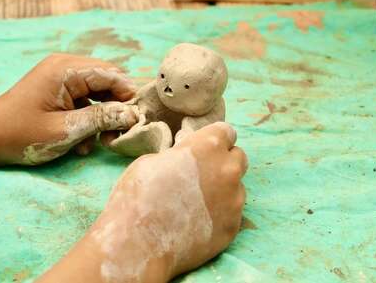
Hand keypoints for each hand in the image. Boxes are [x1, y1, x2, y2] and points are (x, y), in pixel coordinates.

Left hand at [0, 54, 138, 165]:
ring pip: (98, 92)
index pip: (111, 74)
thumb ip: (101, 118)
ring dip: (103, 116)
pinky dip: (88, 118)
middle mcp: (65, 67)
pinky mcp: (58, 90)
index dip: (128, 95)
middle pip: (107, 81)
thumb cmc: (21, 134)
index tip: (136, 120)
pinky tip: (84, 142)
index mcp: (66, 70)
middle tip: (118, 133)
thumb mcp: (65, 130)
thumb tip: (132, 114)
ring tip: (103, 141)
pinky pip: (84, 100)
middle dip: (116, 107)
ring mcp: (61, 77)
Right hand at [38, 122, 247, 282]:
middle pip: (238, 156)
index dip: (213, 138)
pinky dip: (220, 212)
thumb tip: (187, 159)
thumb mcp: (152, 160)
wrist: (137, 244)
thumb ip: (179, 155)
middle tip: (201, 172)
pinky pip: (233, 212)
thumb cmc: (137, 195)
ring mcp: (234, 201)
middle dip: (223, 160)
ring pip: (237, 186)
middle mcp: (228, 170)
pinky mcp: (233, 227)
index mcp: (208, 146)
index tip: (203, 147)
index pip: (226, 131)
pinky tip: (198, 220)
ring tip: (197, 201)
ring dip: (223, 187)